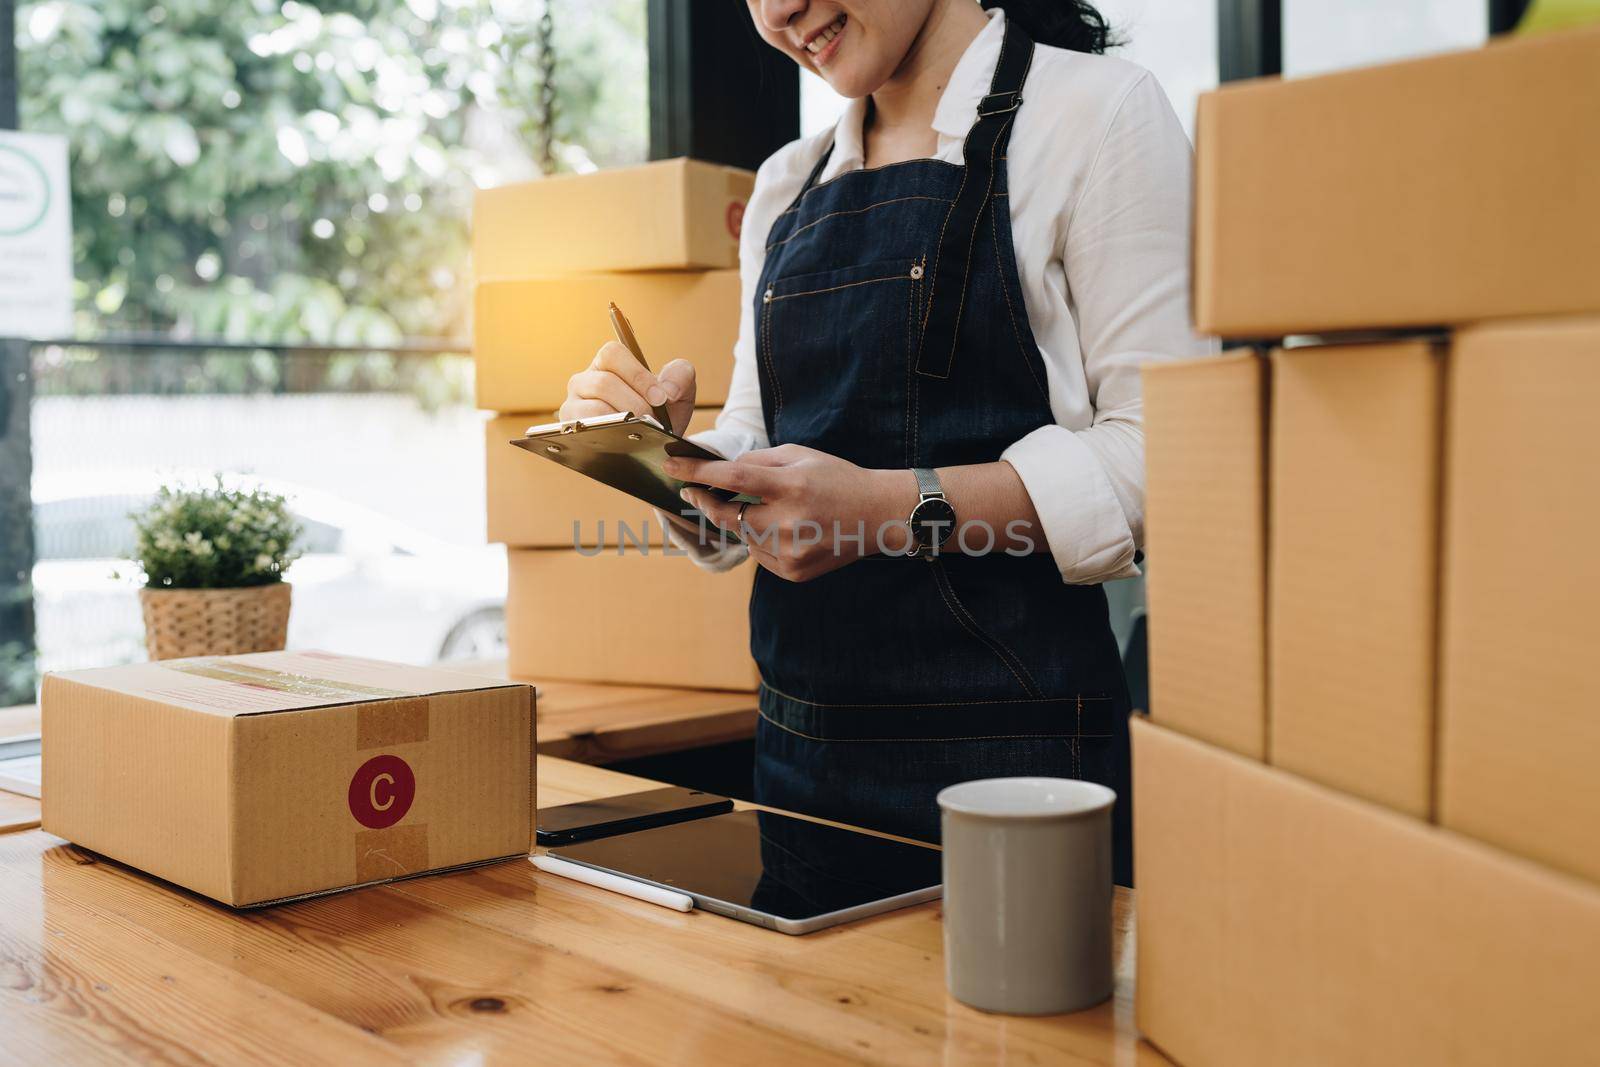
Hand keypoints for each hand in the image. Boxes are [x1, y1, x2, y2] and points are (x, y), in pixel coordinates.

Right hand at [559, 342, 696, 433]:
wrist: (654, 447)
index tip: (661, 398)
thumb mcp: (678, 392)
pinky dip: (610, 435)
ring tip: (642, 432)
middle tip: (655, 422)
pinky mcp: (570, 429)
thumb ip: (680, 376)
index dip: (638, 375)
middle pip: (604, 383)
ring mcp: (573, 404)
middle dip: (636, 405)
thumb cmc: (661, 414)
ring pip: (595, 409)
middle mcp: (585, 380)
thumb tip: (668, 389)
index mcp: (608, 363)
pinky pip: (585, 429)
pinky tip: (625, 441)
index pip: (613, 354)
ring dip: (624, 423)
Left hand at [664, 445, 916, 581]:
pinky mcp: (793, 573)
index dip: (698, 473)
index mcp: (792, 486)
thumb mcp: (800, 456)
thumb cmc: (836, 479)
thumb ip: (758, 461)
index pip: (734, 478)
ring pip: (743, 537)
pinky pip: (758, 555)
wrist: (878, 516)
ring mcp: (791, 553)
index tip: (671, 467)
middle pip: (729, 515)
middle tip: (694, 493)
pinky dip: (761, 541)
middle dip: (708, 502)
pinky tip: (786, 531)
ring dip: (745, 522)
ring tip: (774, 511)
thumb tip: (718, 470)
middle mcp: (790, 522)